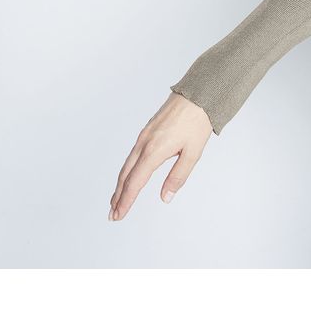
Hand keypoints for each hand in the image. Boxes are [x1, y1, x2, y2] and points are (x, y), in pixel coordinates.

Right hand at [109, 91, 212, 219]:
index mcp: (154, 151)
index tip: (119, 215)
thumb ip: (178, 177)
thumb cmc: (197, 122)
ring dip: (120, 184)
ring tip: (115, 200)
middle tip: (113, 214)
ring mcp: (143, 136)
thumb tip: (166, 197)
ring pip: (126, 165)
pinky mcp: (146, 131)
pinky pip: (131, 155)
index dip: (126, 201)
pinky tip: (127, 176)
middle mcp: (144, 143)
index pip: (135, 182)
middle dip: (118, 197)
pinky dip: (126, 170)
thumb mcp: (193, 153)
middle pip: (126, 175)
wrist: (197, 95)